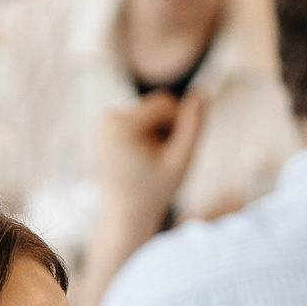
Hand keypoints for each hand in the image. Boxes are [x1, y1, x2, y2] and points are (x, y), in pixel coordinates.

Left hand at [93, 88, 206, 246]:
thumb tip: (201, 91)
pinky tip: (143, 157)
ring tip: (152, 161)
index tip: (174, 153)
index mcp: (121, 126)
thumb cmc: (154, 191)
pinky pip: (141, 118)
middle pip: (157, 105)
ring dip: (159, 133)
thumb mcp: (181, 160)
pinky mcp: (106, 125)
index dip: (179, 125)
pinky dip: (148, 134)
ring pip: (151, 112)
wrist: (125, 214)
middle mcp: (108, 118)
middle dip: (167, 128)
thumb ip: (193, 125)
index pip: (165, 103)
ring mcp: (104, 121)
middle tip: (163, 159)